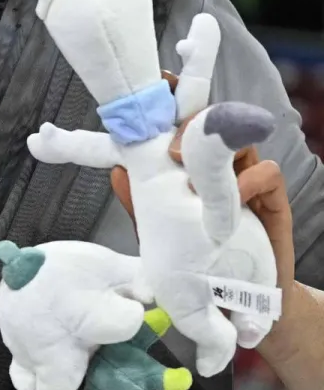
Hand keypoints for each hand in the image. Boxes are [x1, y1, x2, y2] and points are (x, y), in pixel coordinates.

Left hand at [110, 96, 302, 355]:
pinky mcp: (271, 200)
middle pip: (207, 123)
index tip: (158, 82)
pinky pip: (266, 172)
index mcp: (185, 172)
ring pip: (236, 139)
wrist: (238, 308)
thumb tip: (117, 171)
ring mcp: (244, 179)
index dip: (169, 104)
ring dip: (211, 143)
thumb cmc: (196, 266)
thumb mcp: (160, 238)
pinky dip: (248, 179)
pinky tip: (232, 198)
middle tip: (166, 137)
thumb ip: (141, 206)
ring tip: (183, 160)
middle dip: (187, 117)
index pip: (178, 129)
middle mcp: (215, 168)